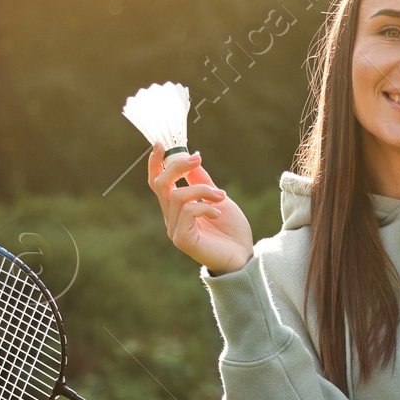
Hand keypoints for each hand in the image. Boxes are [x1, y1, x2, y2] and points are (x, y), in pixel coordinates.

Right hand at [150, 147, 253, 276]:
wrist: (244, 256)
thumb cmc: (231, 230)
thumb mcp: (217, 197)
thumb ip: (202, 181)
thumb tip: (192, 158)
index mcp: (177, 208)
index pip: (157, 182)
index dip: (155, 163)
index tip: (161, 144)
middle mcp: (171, 218)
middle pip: (160, 184)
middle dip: (178, 166)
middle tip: (197, 160)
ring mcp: (175, 230)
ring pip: (177, 196)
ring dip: (201, 189)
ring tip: (221, 196)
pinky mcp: (182, 240)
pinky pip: (187, 211)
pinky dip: (205, 206)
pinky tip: (218, 212)